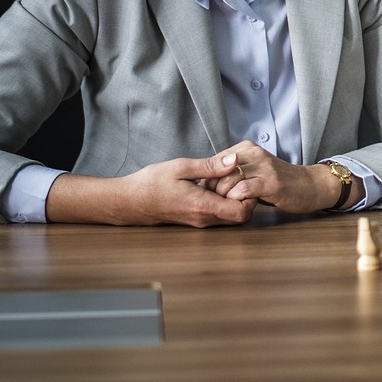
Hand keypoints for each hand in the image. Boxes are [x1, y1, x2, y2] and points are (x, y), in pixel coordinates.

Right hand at [46, 152, 256, 226]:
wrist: (129, 201)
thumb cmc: (151, 183)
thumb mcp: (181, 168)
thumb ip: (210, 166)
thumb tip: (235, 160)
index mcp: (203, 206)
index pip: (243, 212)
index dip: (251, 196)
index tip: (246, 179)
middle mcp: (204, 219)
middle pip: (241, 216)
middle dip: (247, 197)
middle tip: (239, 176)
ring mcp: (200, 221)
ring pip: (230, 216)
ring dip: (235, 199)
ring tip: (227, 178)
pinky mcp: (196, 219)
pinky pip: (219, 214)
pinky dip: (224, 201)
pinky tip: (215, 185)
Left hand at [208, 141, 348, 213]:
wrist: (311, 186)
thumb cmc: (279, 182)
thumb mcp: (254, 170)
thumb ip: (233, 170)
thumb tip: (206, 181)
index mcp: (247, 148)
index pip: (214, 162)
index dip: (208, 180)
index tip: (212, 194)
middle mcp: (254, 153)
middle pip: (217, 171)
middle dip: (213, 190)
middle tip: (217, 202)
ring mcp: (264, 167)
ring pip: (228, 180)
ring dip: (223, 197)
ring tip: (228, 205)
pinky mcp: (271, 182)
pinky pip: (243, 189)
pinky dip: (236, 200)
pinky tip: (240, 205)